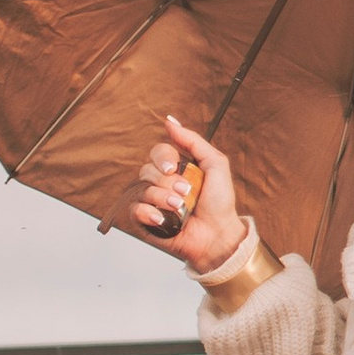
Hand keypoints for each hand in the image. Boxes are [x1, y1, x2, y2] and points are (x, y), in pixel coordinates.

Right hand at [130, 112, 244, 272]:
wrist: (217, 234)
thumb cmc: (219, 202)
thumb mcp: (215, 164)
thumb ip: (192, 141)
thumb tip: (170, 120)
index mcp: (176, 168)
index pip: (158, 152)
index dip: (163, 158)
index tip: (174, 167)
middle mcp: (162, 182)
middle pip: (147, 170)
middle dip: (167, 182)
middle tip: (185, 192)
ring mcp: (153, 201)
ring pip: (141, 189)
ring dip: (163, 198)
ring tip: (180, 208)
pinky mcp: (146, 220)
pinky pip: (135, 209)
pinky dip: (149, 213)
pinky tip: (163, 219)